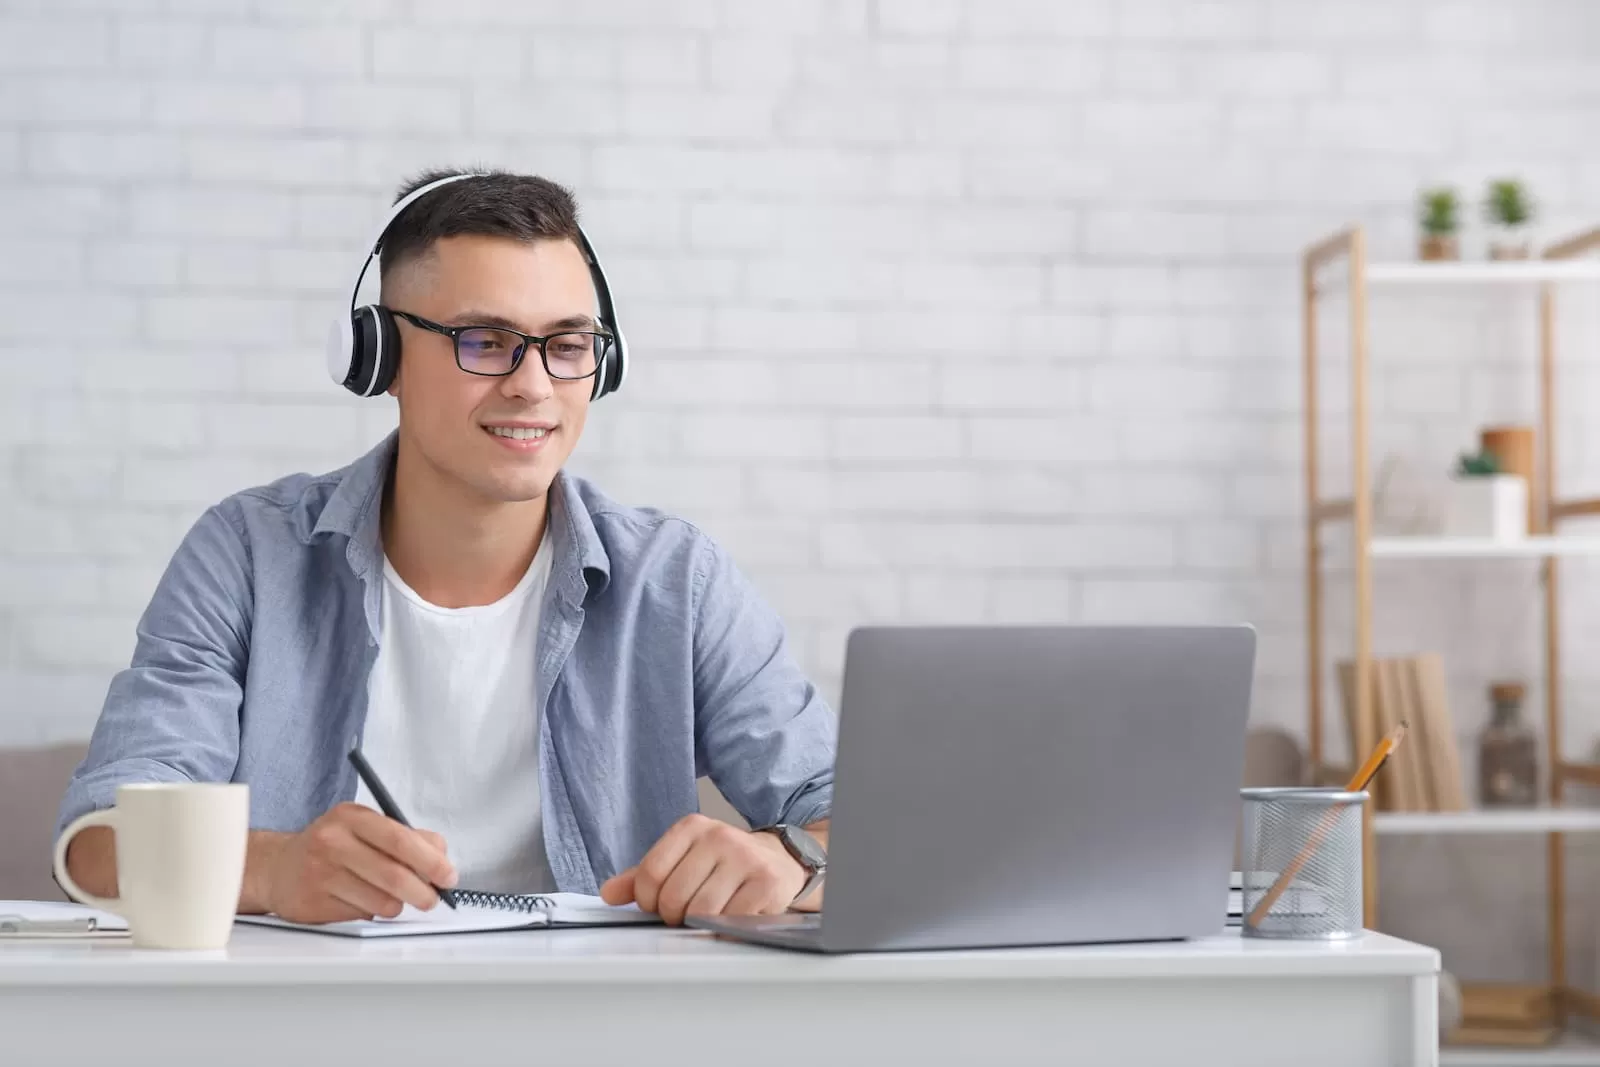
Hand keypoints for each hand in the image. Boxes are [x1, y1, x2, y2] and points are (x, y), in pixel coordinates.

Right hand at [255, 803, 457, 923]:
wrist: (279, 867)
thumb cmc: (333, 847)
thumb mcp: (367, 828)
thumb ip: (408, 837)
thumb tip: (442, 857)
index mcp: (352, 817)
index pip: (400, 839)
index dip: (431, 861)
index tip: (449, 876)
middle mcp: (333, 841)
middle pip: (393, 874)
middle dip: (422, 892)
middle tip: (433, 899)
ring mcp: (321, 873)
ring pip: (380, 901)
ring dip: (397, 905)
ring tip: (392, 898)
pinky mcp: (314, 902)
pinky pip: (361, 915)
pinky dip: (372, 913)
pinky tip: (361, 901)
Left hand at [598, 814, 803, 925]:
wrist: (780, 861)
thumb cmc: (725, 864)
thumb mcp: (683, 860)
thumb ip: (643, 876)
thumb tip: (609, 893)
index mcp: (691, 828)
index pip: (649, 873)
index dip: (648, 900)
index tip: (658, 904)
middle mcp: (719, 837)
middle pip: (673, 896)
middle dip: (674, 916)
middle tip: (686, 914)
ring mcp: (745, 858)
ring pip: (701, 911)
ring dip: (699, 924)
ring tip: (709, 914)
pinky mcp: (766, 882)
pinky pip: (730, 920)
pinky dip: (725, 928)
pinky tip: (731, 916)